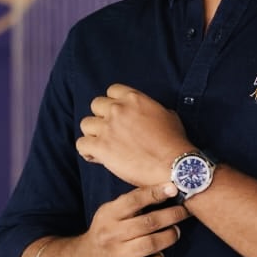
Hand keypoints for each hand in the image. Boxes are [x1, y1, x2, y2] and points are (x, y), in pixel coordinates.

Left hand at [77, 85, 191, 185]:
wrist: (173, 165)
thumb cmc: (174, 142)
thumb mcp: (168, 115)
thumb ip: (151, 109)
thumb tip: (147, 113)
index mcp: (134, 98)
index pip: (112, 90)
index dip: (113, 103)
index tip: (117, 114)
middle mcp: (118, 110)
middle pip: (95, 105)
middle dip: (101, 117)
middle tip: (110, 130)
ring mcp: (107, 128)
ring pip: (85, 124)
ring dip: (93, 133)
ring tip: (103, 145)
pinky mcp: (101, 147)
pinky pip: (81, 144)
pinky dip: (87, 151)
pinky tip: (97, 156)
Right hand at [78, 184, 186, 256]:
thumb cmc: (107, 232)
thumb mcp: (110, 212)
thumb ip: (132, 202)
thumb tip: (166, 189)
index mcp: (108, 215)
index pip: (133, 200)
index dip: (155, 192)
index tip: (173, 188)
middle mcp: (111, 234)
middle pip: (148, 222)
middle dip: (171, 215)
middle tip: (183, 212)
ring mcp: (118, 255)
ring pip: (152, 243)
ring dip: (169, 236)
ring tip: (176, 232)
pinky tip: (161, 255)